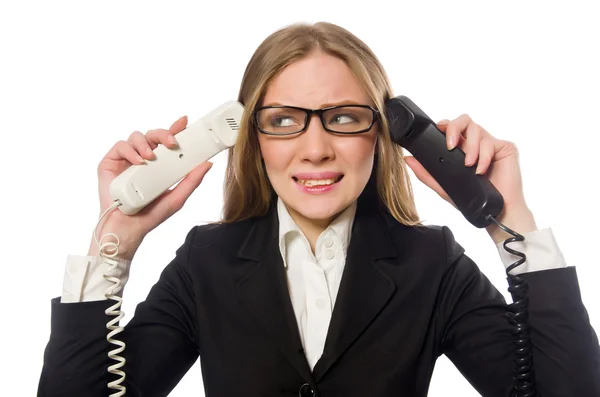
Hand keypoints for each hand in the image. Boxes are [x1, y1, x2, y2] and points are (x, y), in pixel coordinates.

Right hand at [88, 115, 212, 259]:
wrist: (129, 228)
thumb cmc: (152, 214)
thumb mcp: (177, 197)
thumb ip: (192, 180)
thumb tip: (207, 163)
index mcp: (159, 164)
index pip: (167, 141)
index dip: (175, 129)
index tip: (184, 122)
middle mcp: (143, 158)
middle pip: (153, 134)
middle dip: (163, 133)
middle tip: (171, 142)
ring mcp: (126, 160)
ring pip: (136, 137)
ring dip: (145, 143)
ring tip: (150, 157)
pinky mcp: (111, 163)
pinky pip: (120, 146)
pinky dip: (130, 151)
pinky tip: (138, 162)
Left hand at [404, 114, 537, 242]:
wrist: (495, 212)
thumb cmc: (471, 199)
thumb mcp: (443, 186)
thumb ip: (425, 173)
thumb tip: (408, 159)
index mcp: (460, 148)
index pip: (451, 127)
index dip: (445, 125)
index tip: (438, 131)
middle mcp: (474, 143)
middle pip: (464, 120)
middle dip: (455, 129)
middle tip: (451, 146)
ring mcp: (490, 144)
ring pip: (477, 129)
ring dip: (470, 148)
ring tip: (469, 166)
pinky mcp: (505, 148)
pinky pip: (491, 143)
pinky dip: (484, 157)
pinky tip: (481, 170)